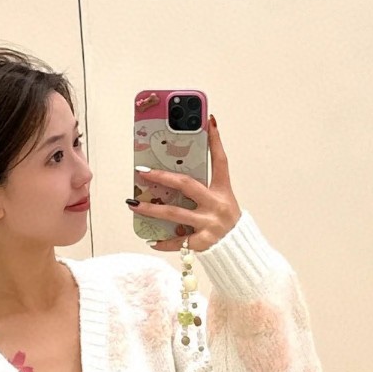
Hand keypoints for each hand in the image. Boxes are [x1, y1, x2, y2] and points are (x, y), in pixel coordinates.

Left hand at [133, 114, 241, 251]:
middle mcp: (217, 205)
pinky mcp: (203, 241)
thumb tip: (173, 179)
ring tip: (133, 204)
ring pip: (174, 212)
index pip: (220, 161)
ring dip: (151, 209)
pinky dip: (163, 242)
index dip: (216, 141)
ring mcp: (210, 223)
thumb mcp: (221, 201)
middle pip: (186, 184)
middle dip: (162, 177)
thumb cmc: (225, 222)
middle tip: (142, 171)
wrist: (238, 250)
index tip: (209, 122)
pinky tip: (151, 240)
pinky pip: (178, 240)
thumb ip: (202, 190)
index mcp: (223, 191)